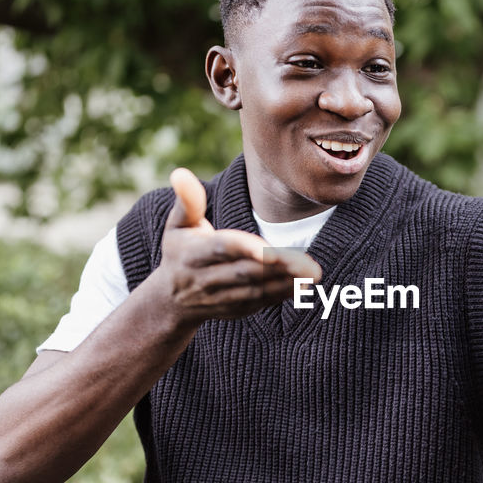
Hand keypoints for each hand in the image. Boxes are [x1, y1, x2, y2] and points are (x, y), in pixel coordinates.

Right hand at [157, 168, 321, 325]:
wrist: (171, 301)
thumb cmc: (180, 252)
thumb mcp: (177, 226)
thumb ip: (187, 201)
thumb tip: (180, 172)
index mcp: (192, 254)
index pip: (221, 249)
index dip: (246, 249)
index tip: (270, 251)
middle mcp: (205, 279)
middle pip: (245, 272)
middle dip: (278, 267)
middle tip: (309, 265)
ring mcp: (220, 298)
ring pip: (255, 290)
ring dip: (285, 282)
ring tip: (311, 273)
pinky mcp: (235, 310)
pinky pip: (260, 302)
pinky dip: (282, 294)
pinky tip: (303, 284)